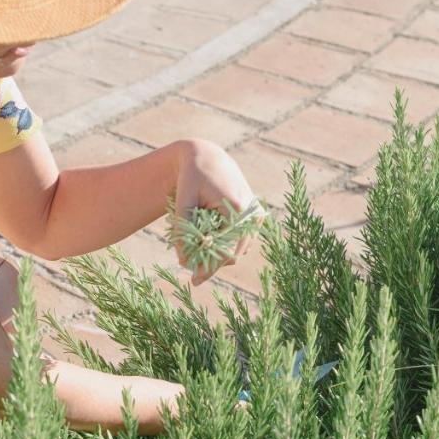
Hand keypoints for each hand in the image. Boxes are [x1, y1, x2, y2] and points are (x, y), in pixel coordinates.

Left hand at [173, 139, 258, 284]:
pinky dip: (226, 245)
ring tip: (198, 251)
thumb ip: (183, 231)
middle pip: (233, 254)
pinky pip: (241, 241)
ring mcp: (256, 216)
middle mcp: (251, 214)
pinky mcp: (255, 216)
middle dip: (212, 264)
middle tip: (192, 273)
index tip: (194, 280)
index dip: (209, 267)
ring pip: (238, 250)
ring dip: (219, 254)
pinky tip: (210, 241)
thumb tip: (185, 262)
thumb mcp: (182, 201)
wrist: (207, 157)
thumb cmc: (191, 178)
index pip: (225, 250)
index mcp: (237, 209)